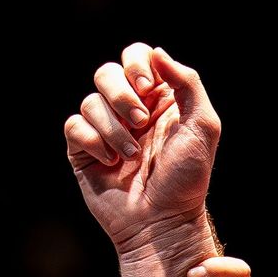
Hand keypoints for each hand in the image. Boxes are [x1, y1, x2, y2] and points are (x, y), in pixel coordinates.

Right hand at [65, 42, 220, 256]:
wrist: (163, 222)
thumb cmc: (187, 180)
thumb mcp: (203, 127)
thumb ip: (188, 84)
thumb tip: (158, 54)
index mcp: (158, 99)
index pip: (136, 56)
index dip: (136, 63)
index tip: (147, 87)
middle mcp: (130, 110)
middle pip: (106, 72)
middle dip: (121, 95)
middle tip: (141, 123)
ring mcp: (105, 130)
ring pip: (90, 101)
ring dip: (113, 128)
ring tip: (131, 155)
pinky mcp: (83, 150)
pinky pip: (74, 126)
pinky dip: (94, 142)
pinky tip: (113, 163)